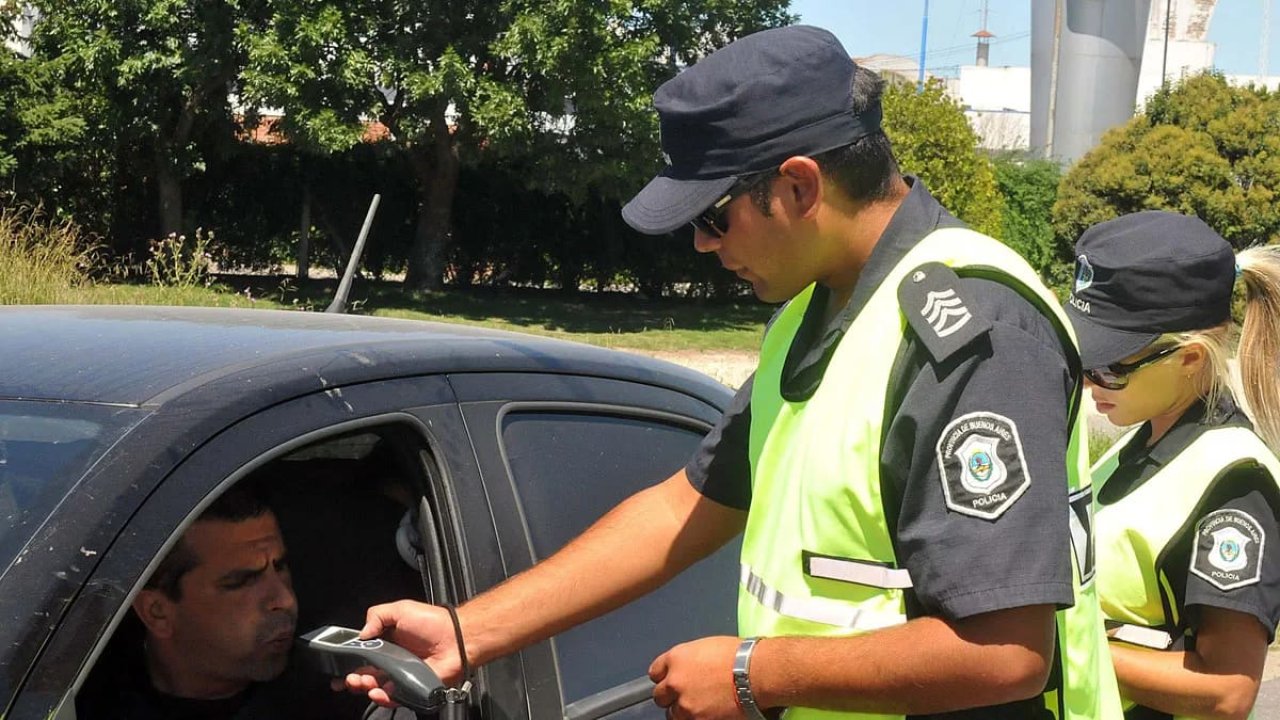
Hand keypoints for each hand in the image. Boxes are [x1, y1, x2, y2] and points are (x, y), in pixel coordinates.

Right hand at [343, 601, 463, 705]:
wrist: (456, 638)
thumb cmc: (432, 622)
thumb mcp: (400, 609)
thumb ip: (376, 616)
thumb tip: (360, 635)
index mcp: (386, 643)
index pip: (361, 655)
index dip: (348, 662)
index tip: (338, 666)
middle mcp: (391, 661)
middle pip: (365, 675)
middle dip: (352, 679)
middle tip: (350, 678)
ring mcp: (401, 676)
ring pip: (376, 688)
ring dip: (365, 688)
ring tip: (362, 683)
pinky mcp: (411, 688)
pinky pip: (394, 698)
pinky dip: (383, 697)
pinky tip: (379, 691)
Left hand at [649, 636, 743, 719]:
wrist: (755, 673)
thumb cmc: (739, 655)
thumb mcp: (707, 648)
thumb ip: (690, 661)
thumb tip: (691, 670)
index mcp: (676, 659)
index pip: (655, 672)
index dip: (665, 677)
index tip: (672, 680)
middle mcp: (675, 682)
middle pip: (660, 696)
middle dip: (671, 696)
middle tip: (686, 697)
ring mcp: (685, 705)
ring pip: (673, 714)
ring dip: (683, 712)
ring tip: (700, 708)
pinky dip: (697, 718)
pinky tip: (709, 714)